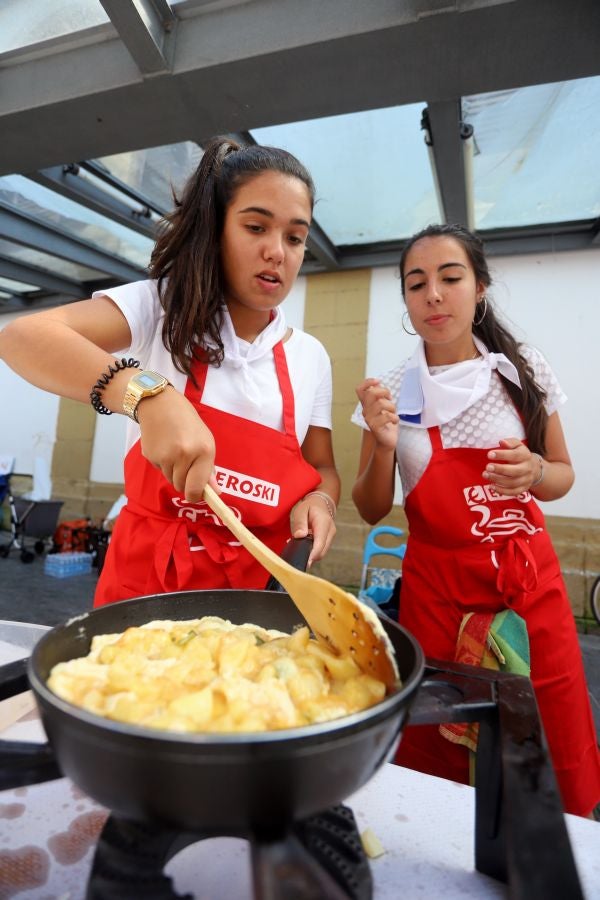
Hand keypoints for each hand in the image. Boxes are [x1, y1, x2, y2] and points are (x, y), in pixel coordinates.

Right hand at [137, 386, 215, 501]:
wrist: (160, 405)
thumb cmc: (187, 423)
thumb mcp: (205, 442)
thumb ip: (209, 469)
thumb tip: (215, 492)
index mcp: (204, 451)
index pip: (197, 488)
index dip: (195, 496)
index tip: (195, 495)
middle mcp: (185, 455)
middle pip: (181, 486)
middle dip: (183, 480)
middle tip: (185, 463)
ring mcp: (166, 456)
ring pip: (170, 479)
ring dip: (173, 471)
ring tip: (174, 450)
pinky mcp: (151, 456)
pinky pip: (159, 469)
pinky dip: (162, 463)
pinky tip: (163, 446)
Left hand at [290, 494, 336, 566]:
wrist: (321, 504)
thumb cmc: (309, 507)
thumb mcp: (301, 510)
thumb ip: (300, 522)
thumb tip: (299, 535)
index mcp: (324, 523)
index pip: (320, 543)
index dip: (312, 555)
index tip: (304, 562)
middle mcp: (330, 531)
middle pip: (321, 551)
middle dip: (310, 556)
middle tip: (296, 555)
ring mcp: (331, 537)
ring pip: (321, 552)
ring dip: (311, 554)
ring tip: (299, 547)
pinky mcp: (328, 540)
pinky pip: (321, 549)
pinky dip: (313, 551)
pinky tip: (304, 546)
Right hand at [355, 378, 398, 449]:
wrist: (387, 440)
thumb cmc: (387, 422)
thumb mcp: (384, 406)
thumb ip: (380, 396)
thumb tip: (377, 384)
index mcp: (367, 404)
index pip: (359, 389)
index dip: (368, 382)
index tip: (378, 381)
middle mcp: (365, 410)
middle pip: (370, 393)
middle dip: (384, 392)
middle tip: (390, 399)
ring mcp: (369, 419)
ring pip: (380, 403)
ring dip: (392, 406)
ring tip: (393, 412)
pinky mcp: (375, 427)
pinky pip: (386, 416)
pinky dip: (394, 418)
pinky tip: (395, 421)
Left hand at [483, 438, 541, 495]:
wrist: (534, 469)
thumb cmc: (521, 455)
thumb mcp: (518, 445)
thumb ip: (510, 442)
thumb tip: (502, 442)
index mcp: (526, 456)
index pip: (515, 455)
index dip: (502, 455)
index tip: (489, 454)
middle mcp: (527, 468)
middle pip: (515, 471)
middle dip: (500, 469)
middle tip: (487, 467)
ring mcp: (526, 480)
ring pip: (512, 483)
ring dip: (497, 480)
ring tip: (485, 475)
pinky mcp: (523, 489)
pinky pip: (513, 492)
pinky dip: (502, 491)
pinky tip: (491, 486)